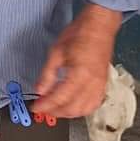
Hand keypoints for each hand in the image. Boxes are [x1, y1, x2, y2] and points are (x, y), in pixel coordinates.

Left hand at [33, 3, 121, 117]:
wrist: (99, 26)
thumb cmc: (79, 34)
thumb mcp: (56, 51)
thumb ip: (47, 74)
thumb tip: (39, 90)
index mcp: (80, 74)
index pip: (60, 97)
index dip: (46, 105)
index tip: (35, 107)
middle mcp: (93, 83)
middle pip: (72, 108)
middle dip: (55, 112)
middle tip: (43, 109)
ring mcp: (101, 85)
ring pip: (85, 110)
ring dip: (68, 114)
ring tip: (55, 110)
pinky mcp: (104, 84)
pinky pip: (94, 104)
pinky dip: (82, 110)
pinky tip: (72, 107)